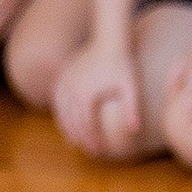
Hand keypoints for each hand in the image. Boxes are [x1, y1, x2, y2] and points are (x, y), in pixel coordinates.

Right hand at [55, 41, 144, 157]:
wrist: (109, 40)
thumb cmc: (122, 64)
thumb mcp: (130, 86)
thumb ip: (132, 108)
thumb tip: (134, 130)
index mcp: (85, 96)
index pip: (86, 125)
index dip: (92, 140)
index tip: (98, 151)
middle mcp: (70, 91)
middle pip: (72, 122)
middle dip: (80, 139)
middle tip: (88, 150)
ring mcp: (63, 83)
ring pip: (62, 113)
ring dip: (68, 129)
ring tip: (76, 142)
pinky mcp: (61, 77)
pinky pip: (57, 101)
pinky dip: (62, 114)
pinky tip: (69, 122)